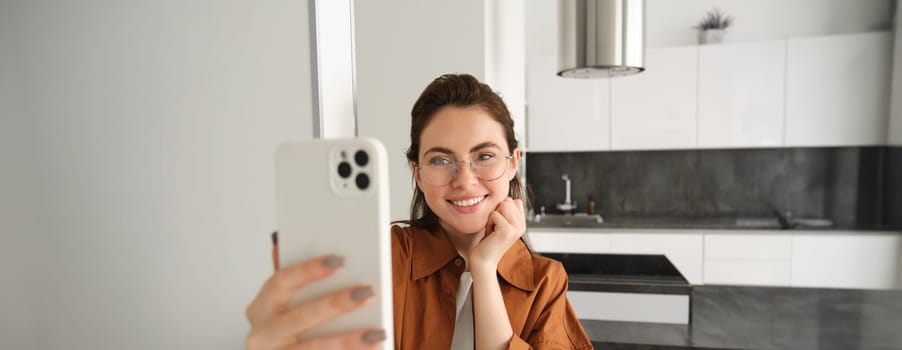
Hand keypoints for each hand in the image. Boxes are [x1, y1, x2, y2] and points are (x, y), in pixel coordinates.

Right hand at [245, 254, 385, 349]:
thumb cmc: (288, 331)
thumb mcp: (287, 305)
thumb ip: (299, 282)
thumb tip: (315, 251)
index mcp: (261, 308)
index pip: (281, 281)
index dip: (308, 269)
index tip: (339, 260)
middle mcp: (262, 334)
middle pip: (300, 317)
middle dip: (334, 304)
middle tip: (366, 292)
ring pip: (312, 349)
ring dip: (346, 341)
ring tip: (376, 333)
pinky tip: (370, 349)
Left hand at [468, 197, 525, 273]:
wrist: (483, 261)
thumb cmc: (487, 242)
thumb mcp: (499, 224)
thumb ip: (507, 212)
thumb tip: (511, 198)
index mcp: (521, 224)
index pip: (515, 201)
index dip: (502, 209)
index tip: (498, 224)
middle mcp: (521, 226)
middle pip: (508, 201)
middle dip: (496, 211)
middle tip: (494, 228)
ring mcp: (516, 228)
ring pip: (503, 205)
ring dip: (492, 217)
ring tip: (492, 230)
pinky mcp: (507, 230)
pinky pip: (494, 214)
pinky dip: (488, 222)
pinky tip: (490, 234)